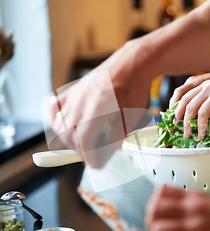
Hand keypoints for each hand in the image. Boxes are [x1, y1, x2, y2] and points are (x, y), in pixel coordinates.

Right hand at [48, 41, 152, 166]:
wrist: (131, 64)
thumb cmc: (135, 90)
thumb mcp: (131, 117)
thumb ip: (117, 136)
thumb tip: (107, 152)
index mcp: (97, 110)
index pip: (85, 141)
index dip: (90, 157)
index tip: (96, 166)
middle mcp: (81, 102)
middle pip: (70, 135)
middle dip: (80, 150)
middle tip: (92, 157)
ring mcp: (74, 95)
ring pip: (60, 124)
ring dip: (69, 138)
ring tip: (83, 144)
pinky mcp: (72, 89)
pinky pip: (54, 107)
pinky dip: (54, 119)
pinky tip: (63, 126)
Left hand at [146, 186, 209, 230]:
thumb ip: (194, 205)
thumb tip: (175, 213)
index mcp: (196, 198)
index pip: (160, 192)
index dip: (155, 205)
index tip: (162, 216)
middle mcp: (192, 210)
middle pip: (153, 210)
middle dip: (152, 224)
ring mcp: (195, 229)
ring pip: (158, 230)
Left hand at [170, 68, 209, 138]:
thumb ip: (208, 101)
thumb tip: (200, 119)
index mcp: (203, 84)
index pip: (182, 95)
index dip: (176, 108)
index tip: (175, 120)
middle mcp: (207, 86)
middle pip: (189, 105)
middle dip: (185, 122)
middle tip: (185, 133)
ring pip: (201, 112)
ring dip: (200, 127)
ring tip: (200, 136)